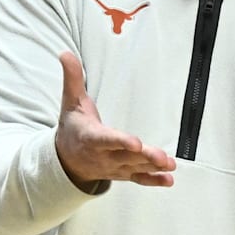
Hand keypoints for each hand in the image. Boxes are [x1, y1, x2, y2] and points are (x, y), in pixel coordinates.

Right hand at [54, 52, 175, 191]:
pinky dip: (153, 181)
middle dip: (144, 157)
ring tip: (170, 165)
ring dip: (152, 167)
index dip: (120, 141)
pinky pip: (137, 179)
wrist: (65, 159)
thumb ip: (72, 78)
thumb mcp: (70, 102)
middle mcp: (102, 155)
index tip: (135, 143)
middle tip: (161, 157)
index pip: (105, 140)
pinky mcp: (121, 173)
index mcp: (90, 137)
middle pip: (125, 157)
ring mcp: (113, 167)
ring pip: (134, 168)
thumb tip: (65, 53)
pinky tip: (168, 180)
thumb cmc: (72, 126)